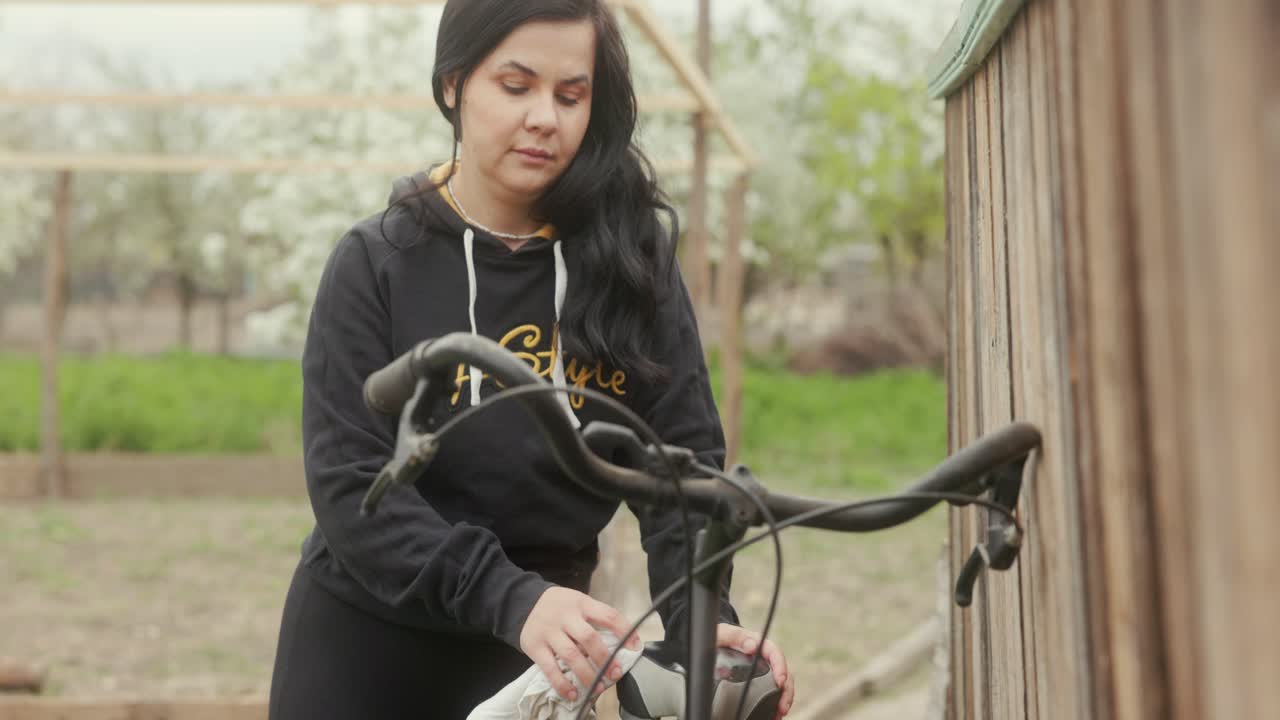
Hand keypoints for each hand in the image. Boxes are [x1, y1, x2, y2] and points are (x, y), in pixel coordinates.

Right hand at [519, 587, 641, 701]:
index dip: (624, 631)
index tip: (635, 647)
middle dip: (605, 658)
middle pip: (589, 638)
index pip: (608, 615)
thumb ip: (595, 619)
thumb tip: (619, 645)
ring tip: (598, 687)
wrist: (523, 602)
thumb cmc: (559, 607)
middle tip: (615, 673)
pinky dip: (562, 683)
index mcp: (581, 603)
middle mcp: (565, 616)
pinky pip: (550, 668)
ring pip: (571, 655)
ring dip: (587, 674)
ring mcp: (549, 632)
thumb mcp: (578, 602)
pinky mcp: (535, 646)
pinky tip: (573, 694)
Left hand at [717, 623, 795, 718]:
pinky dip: (775, 703)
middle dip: (786, 690)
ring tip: (779, 714)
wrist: (715, 644)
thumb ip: (735, 636)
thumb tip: (752, 645)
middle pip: (783, 672)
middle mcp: (764, 657)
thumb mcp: (722, 634)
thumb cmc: (719, 637)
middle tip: (782, 707)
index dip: (780, 667)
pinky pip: (772, 691)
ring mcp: (764, 669)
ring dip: (783, 699)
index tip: (780, 681)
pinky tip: (773, 714)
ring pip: (781, 684)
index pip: (775, 653)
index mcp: (758, 643)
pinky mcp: (760, 680)